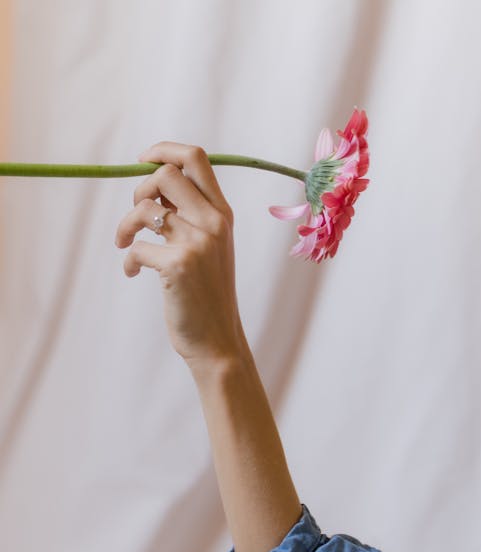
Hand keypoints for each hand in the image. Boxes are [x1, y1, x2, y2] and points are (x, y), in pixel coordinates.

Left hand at [115, 142, 245, 366]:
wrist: (218, 339)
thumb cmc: (208, 293)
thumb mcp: (211, 247)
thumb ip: (192, 215)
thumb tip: (154, 185)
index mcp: (223, 214)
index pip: (196, 158)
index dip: (164, 149)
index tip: (143, 160)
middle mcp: (214, 222)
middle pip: (165, 174)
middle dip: (139, 187)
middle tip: (136, 215)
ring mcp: (198, 242)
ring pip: (144, 207)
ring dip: (125, 225)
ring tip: (124, 243)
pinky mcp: (178, 265)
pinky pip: (137, 247)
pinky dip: (129, 259)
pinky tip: (133, 272)